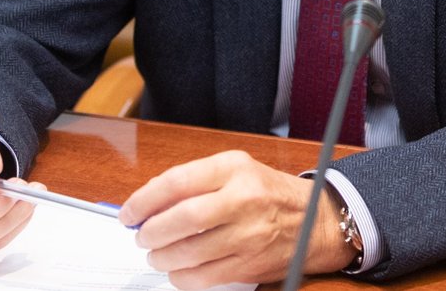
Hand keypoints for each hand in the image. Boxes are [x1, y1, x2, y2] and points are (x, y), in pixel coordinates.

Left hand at [118, 149, 352, 288]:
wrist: (316, 221)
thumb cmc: (269, 193)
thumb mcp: (236, 170)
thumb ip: (195, 181)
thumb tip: (149, 202)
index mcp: (234, 168)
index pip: (177, 182)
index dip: (144, 200)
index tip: (130, 212)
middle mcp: (243, 199)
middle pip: (183, 219)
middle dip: (151, 231)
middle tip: (141, 236)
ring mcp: (248, 234)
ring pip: (190, 252)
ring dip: (162, 256)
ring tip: (156, 253)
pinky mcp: (250, 264)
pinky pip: (204, 277)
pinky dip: (182, 276)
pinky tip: (177, 269)